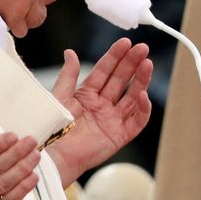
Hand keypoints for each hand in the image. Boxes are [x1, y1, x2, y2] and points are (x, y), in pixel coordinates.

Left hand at [47, 38, 152, 185]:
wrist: (54, 155)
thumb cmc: (53, 128)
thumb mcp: (60, 97)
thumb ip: (68, 75)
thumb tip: (70, 52)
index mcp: (87, 94)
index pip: (104, 71)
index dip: (115, 56)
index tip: (125, 43)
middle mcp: (102, 105)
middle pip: (121, 80)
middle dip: (132, 63)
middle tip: (142, 48)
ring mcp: (112, 119)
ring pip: (132, 97)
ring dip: (141, 81)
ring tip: (147, 64)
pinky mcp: (119, 135)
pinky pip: (136, 121)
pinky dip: (142, 109)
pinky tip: (143, 95)